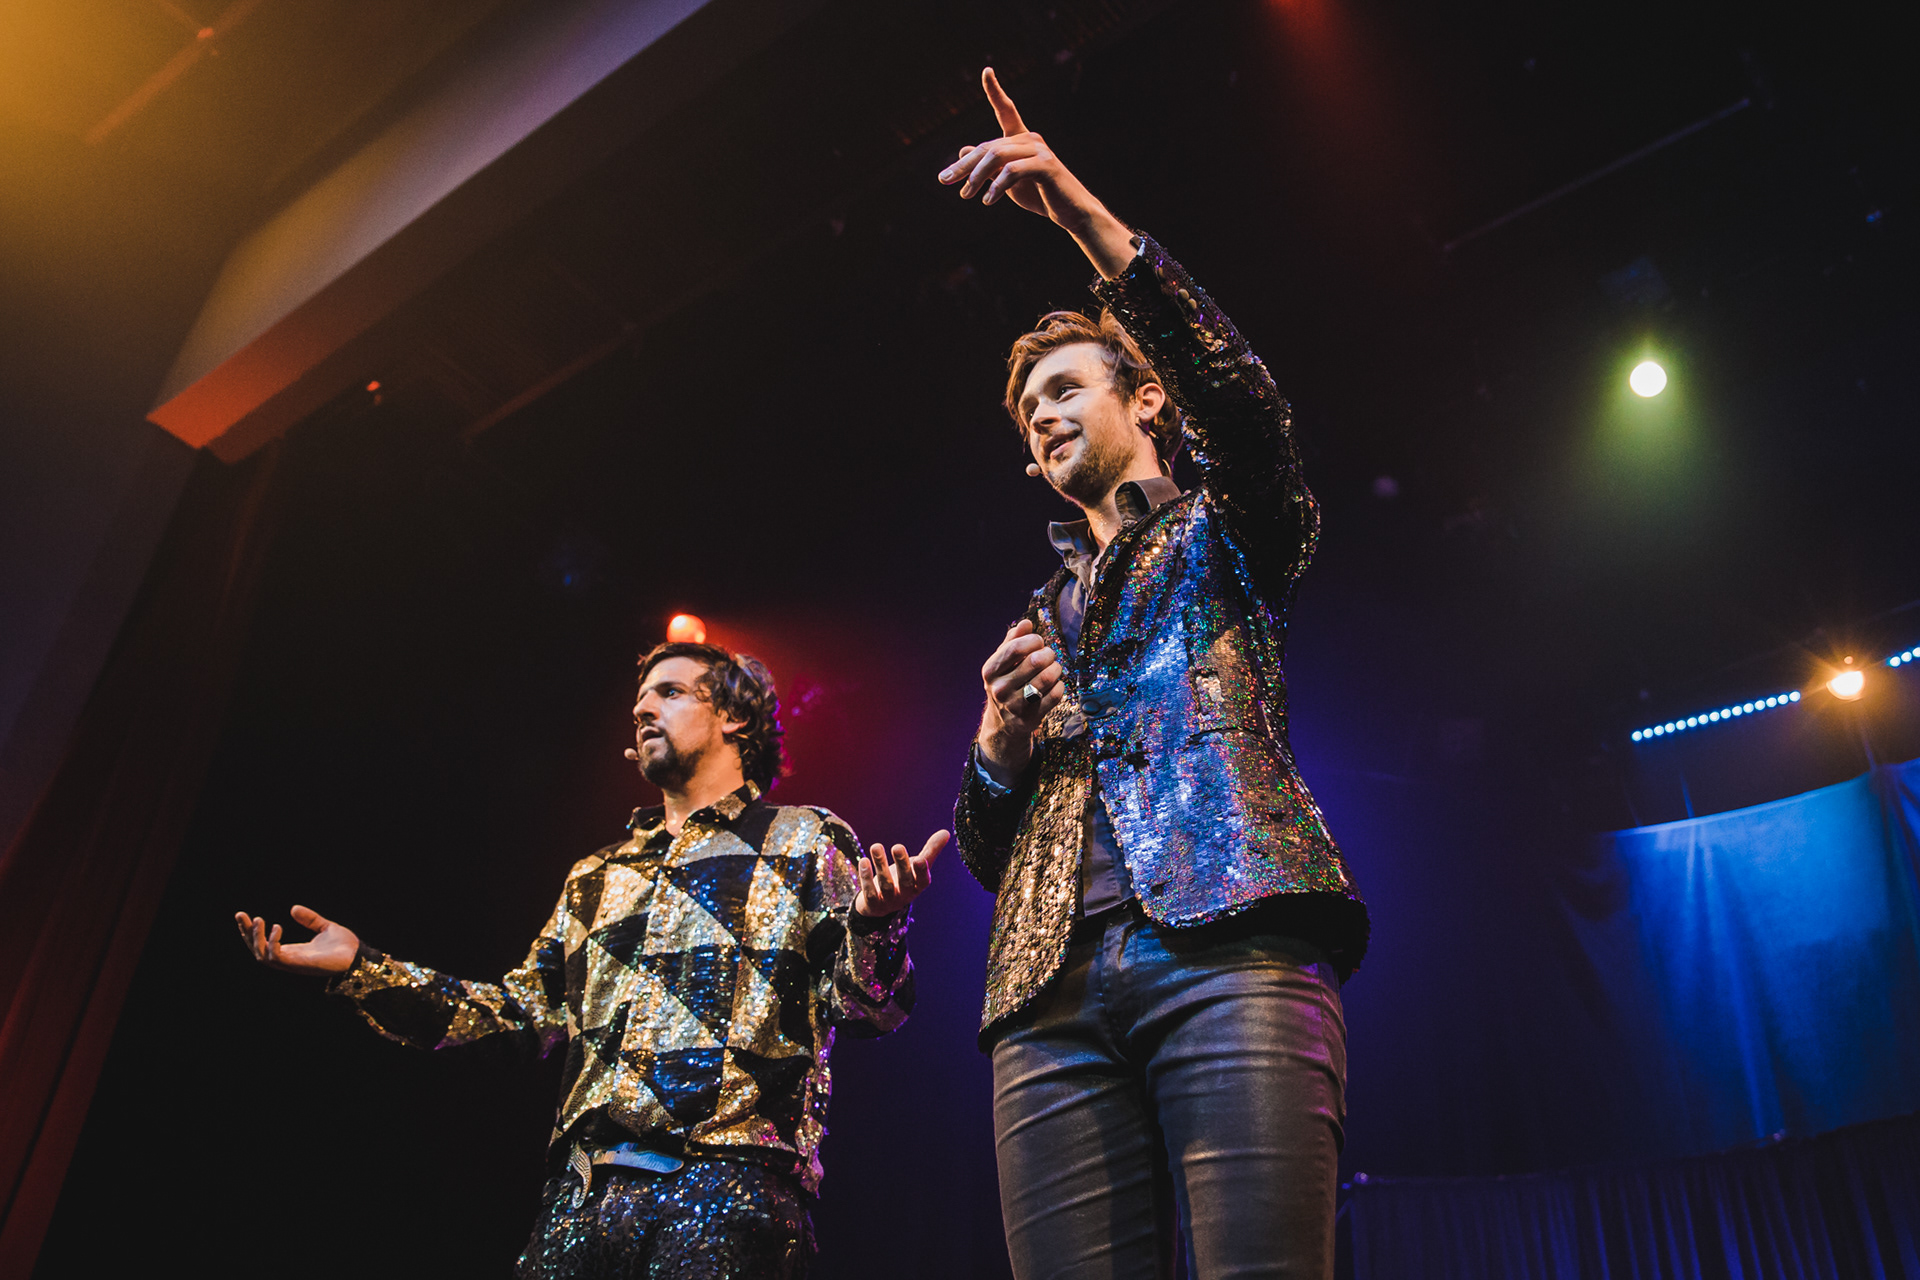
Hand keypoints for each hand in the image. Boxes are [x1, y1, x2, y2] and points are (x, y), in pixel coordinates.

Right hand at [234, 904, 359, 975]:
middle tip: (241, 915)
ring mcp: (292, 964)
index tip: (244, 915)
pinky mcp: (299, 965)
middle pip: (257, 950)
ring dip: (257, 937)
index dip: (251, 931)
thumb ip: (310, 919)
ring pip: (262, 956)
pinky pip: (277, 958)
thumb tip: (293, 908)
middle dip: (247, 933)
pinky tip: (277, 927)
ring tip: (259, 920)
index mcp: (292, 951)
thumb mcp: (325, 927)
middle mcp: (288, 959)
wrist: (359, 956)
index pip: (264, 943)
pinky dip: (273, 943)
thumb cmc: (344, 946)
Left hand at [855, 830, 948, 916]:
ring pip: (885, 883)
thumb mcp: (917, 867)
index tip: (919, 859)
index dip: (922, 871)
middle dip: (901, 864)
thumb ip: (930, 851)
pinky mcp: (873, 903)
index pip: (923, 880)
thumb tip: (946, 832)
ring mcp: (888, 900)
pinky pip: (869, 891)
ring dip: (880, 865)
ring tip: (876, 846)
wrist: (880, 905)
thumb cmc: (903, 880)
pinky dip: (866, 877)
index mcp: (918, 885)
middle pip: (904, 880)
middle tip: (897, 846)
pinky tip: (864, 860)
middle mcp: (905, 894)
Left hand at [937, 68, 1136, 277]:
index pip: (1006, 110)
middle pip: (987, 146)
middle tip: (944, 180)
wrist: (1070, 212)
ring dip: (976, 177)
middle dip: (964, 165)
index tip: (987, 70)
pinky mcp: (1045, 166)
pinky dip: (997, 186)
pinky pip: (1012, 171)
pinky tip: (987, 201)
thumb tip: (963, 149)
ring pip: (996, 156)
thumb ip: (988, 166)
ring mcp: (1039, 150)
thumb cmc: (1039, 195)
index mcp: (1021, 139)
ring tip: (965, 195)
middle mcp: (1030, 138)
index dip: (995, 90)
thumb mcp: (1007, 181)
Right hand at [976, 619, 1065, 778]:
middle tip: (1049, 655)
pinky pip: (1056, 694)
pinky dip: (1059, 685)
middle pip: (1035, 661)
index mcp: (990, 671)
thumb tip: (1026, 623)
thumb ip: (1012, 641)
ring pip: (1047, 678)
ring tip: (1054, 668)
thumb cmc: (1006, 683)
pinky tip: (1054, 684)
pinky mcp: (1032, 717)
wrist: (1003, 723)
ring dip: (1056, 668)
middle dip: (1048, 653)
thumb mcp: (1003, 662)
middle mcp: (1000, 689)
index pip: (1015, 648)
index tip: (1038, 641)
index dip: (1033, 640)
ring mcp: (1015, 705)